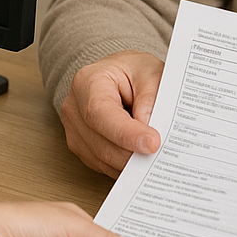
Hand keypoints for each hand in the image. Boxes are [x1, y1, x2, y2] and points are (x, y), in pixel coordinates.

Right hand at [60, 51, 164, 175]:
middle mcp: (74, 108)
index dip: (126, 133)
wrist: (118, 74)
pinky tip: (142, 158)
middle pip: (101, 143)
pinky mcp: (82, 147)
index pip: (101, 113)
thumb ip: (151, 96)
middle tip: (161, 155)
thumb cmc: (132, 70)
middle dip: (133, 153)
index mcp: (88, 81)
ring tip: (155, 156)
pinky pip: (103, 165)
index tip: (152, 143)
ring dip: (130, 163)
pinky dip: (125, 166)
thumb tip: (148, 127)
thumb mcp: (150, 71)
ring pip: (102, 159)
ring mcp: (75, 130)